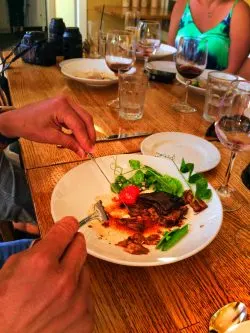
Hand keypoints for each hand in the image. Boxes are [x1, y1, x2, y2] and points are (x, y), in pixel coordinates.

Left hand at [0, 96, 95, 156]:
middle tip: (91, 149)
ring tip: (84, 146)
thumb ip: (69, 143)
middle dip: (89, 135)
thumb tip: (82, 152)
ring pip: (83, 118)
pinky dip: (78, 128)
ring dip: (85, 132)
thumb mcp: (51, 137)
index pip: (79, 125)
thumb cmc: (29, 125)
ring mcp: (66, 102)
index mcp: (62, 106)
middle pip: (86, 119)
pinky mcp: (64, 106)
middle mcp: (66, 101)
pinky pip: (77, 117)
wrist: (17, 120)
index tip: (90, 151)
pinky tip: (76, 138)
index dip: (86, 140)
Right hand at [0, 217, 92, 332]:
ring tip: (56, 286)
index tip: (69, 224)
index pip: (66, 230)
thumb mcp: (11, 270)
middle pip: (80, 247)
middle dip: (71, 245)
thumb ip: (35, 251)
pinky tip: (61, 303)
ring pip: (84, 272)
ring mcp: (77, 301)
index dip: (67, 225)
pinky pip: (87, 295)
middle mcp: (63, 280)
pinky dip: (77, 295)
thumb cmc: (3, 310)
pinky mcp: (85, 318)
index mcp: (41, 263)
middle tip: (64, 250)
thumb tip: (52, 241)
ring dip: (73, 273)